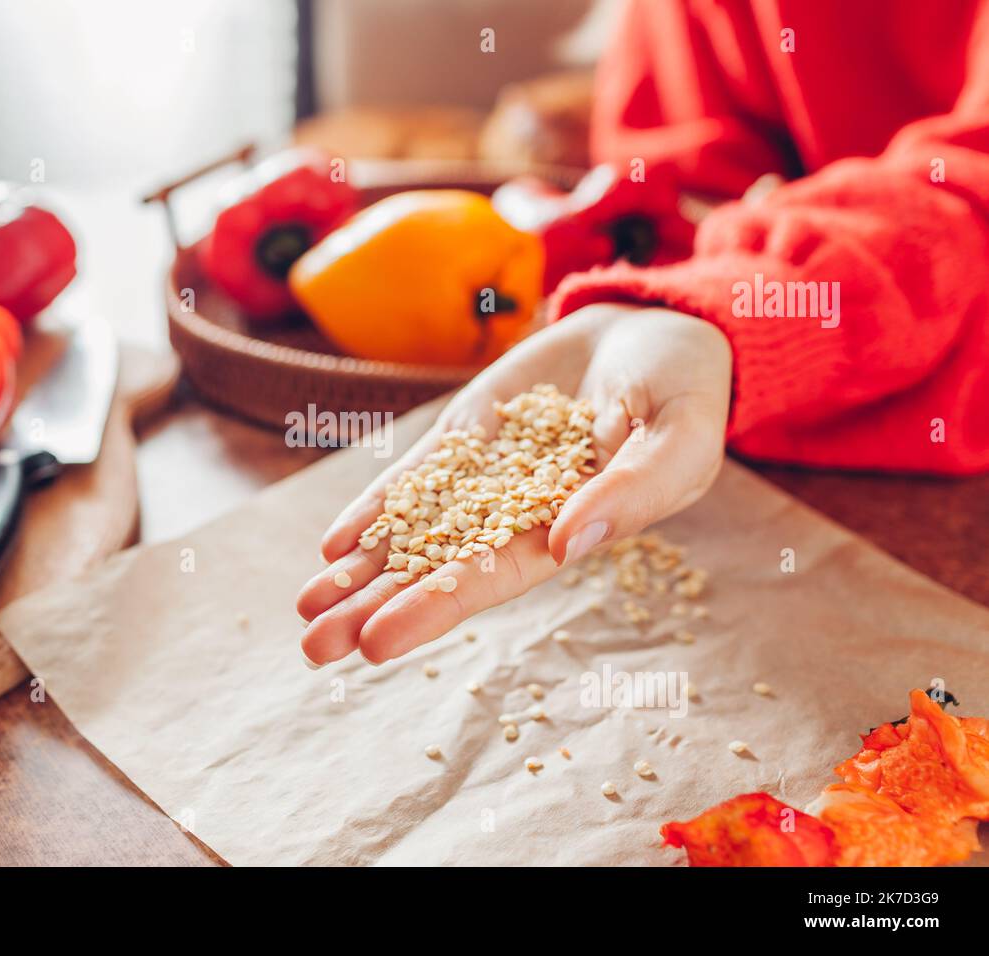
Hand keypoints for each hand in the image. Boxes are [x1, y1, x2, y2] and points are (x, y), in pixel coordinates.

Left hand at [297, 303, 731, 666]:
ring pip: (411, 529)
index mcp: (568, 528)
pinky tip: (333, 544)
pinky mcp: (464, 435)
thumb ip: (633, 492)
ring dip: (359, 569)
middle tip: (313, 645)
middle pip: (434, 566)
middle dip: (373, 604)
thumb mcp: (680, 440)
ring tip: (304, 607)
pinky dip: (374, 509)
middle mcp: (515, 514)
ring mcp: (483, 474)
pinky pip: (413, 478)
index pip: (489, 578)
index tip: (374, 642)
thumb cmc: (685, 392)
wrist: (653, 329)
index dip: (432, 608)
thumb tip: (567, 545)